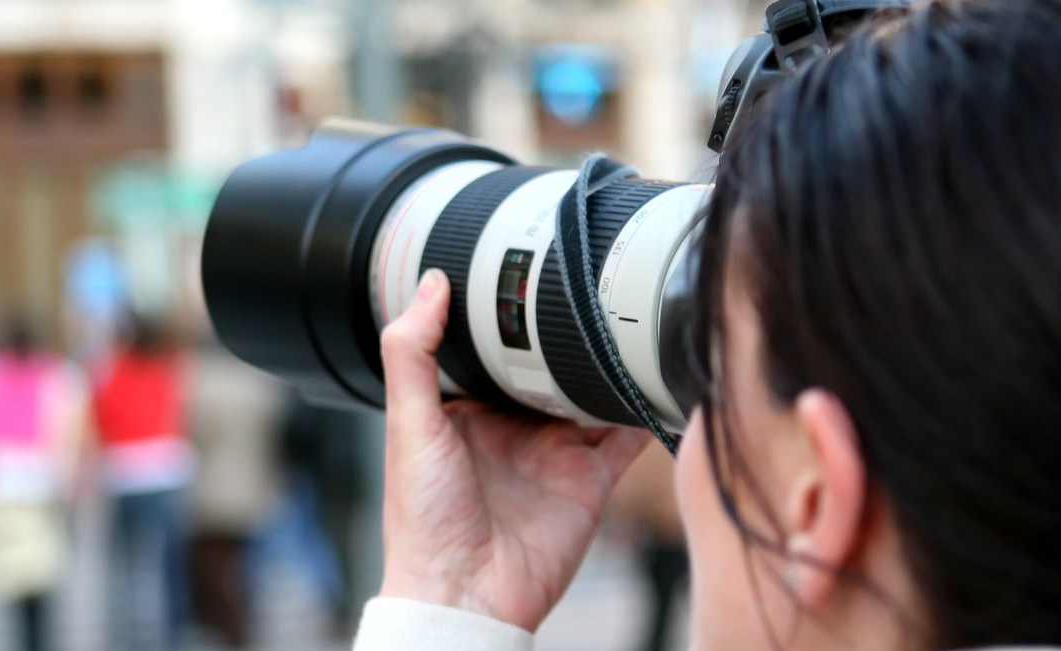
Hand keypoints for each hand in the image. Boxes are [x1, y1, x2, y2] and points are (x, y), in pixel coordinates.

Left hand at [377, 269, 650, 631]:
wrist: (465, 596)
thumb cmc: (423, 522)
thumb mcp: (408, 426)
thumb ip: (412, 354)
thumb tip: (429, 284)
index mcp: (468, 411)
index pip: (494, 351)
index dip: (508, 317)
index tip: (525, 272)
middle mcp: (515, 428)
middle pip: (551, 368)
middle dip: (570, 335)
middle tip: (590, 286)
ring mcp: (556, 452)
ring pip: (593, 394)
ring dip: (609, 365)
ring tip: (628, 321)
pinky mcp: (590, 479)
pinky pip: (627, 436)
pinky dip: (643, 408)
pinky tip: (653, 379)